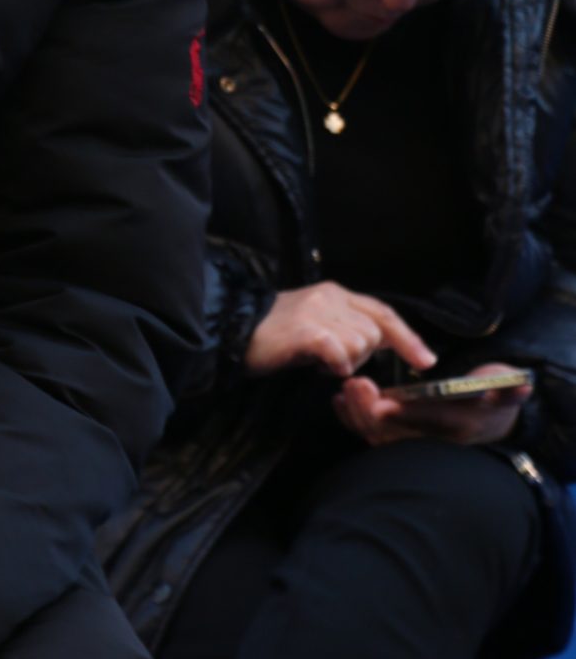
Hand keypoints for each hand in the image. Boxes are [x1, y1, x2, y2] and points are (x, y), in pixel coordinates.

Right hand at [244, 282, 435, 381]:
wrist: (232, 332)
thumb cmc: (274, 336)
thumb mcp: (316, 322)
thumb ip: (345, 326)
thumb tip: (376, 344)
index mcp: (336, 293)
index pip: (383, 313)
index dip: (408, 338)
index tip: (426, 360)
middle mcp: (330, 296)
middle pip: (374, 333)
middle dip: (362, 355)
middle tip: (332, 361)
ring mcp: (318, 311)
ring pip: (361, 345)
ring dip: (345, 362)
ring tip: (318, 361)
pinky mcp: (307, 330)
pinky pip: (340, 354)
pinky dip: (334, 365)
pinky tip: (316, 365)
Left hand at [334, 361, 531, 449]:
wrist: (486, 418)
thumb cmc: (492, 396)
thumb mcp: (505, 389)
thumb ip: (508, 388)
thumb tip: (518, 384)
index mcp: (458, 426)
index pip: (430, 423)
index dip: (406, 415)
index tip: (382, 403)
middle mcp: (432, 441)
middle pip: (395, 433)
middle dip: (370, 411)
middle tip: (354, 385)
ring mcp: (412, 442)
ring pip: (378, 435)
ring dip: (357, 413)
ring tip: (345, 389)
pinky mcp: (396, 437)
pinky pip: (370, 433)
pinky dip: (352, 419)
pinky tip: (339, 400)